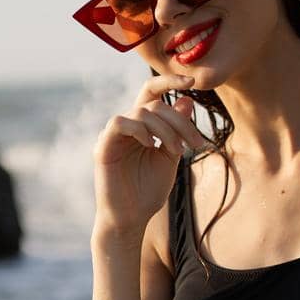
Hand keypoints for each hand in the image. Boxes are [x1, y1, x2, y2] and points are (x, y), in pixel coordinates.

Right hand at [92, 73, 207, 237]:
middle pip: (153, 103)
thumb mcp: (170, 156)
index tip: (194, 82)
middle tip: (195, 144)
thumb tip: (188, 100)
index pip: (152, 93)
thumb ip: (177, 130)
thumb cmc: (149, 191)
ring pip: (141, 112)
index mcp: (142, 126)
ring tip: (176, 150)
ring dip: (165, 129)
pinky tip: (151, 145)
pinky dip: (139, 129)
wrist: (132, 218)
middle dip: (179, 121)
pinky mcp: (104, 146)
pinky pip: (119, 122)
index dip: (170, 81)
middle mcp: (127, 126)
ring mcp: (114, 135)